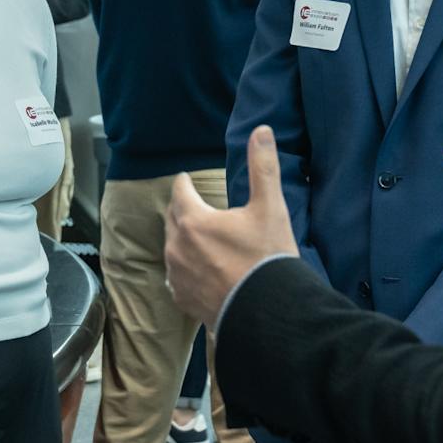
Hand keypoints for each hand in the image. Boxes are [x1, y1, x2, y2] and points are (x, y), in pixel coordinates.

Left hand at [166, 126, 296, 326]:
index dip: (184, 183)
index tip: (186, 179)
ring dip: (182, 239)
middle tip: (192, 205)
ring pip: (172, 248)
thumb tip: (261, 130)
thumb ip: (263, 167)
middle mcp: (176, 246)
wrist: (265, 312)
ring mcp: (177, 275)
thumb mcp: (270, 208)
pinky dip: (184, 268)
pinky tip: (195, 270)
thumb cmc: (266, 257)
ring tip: (196, 237)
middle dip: (181, 209)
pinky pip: (176, 276)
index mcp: (193, 220)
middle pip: (173, 219)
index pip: (180, 192)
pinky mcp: (182, 298)